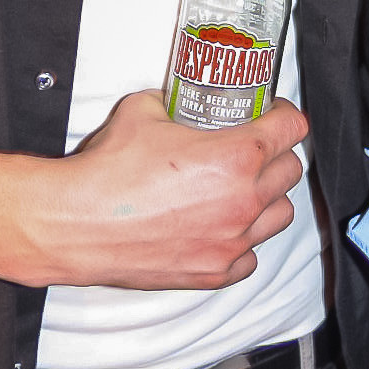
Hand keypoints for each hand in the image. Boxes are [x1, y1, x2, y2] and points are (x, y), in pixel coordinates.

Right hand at [11, 92, 309, 289]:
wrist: (76, 223)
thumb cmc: (108, 171)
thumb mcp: (145, 108)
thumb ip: (176, 100)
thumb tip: (182, 96)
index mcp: (236, 157)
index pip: (292, 128)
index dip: (284, 114)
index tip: (274, 113)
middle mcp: (243, 202)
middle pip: (291, 170)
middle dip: (277, 153)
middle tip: (256, 146)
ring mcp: (231, 241)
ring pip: (280, 215)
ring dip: (268, 197)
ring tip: (244, 187)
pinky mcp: (212, 272)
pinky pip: (251, 257)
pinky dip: (244, 241)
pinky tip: (224, 225)